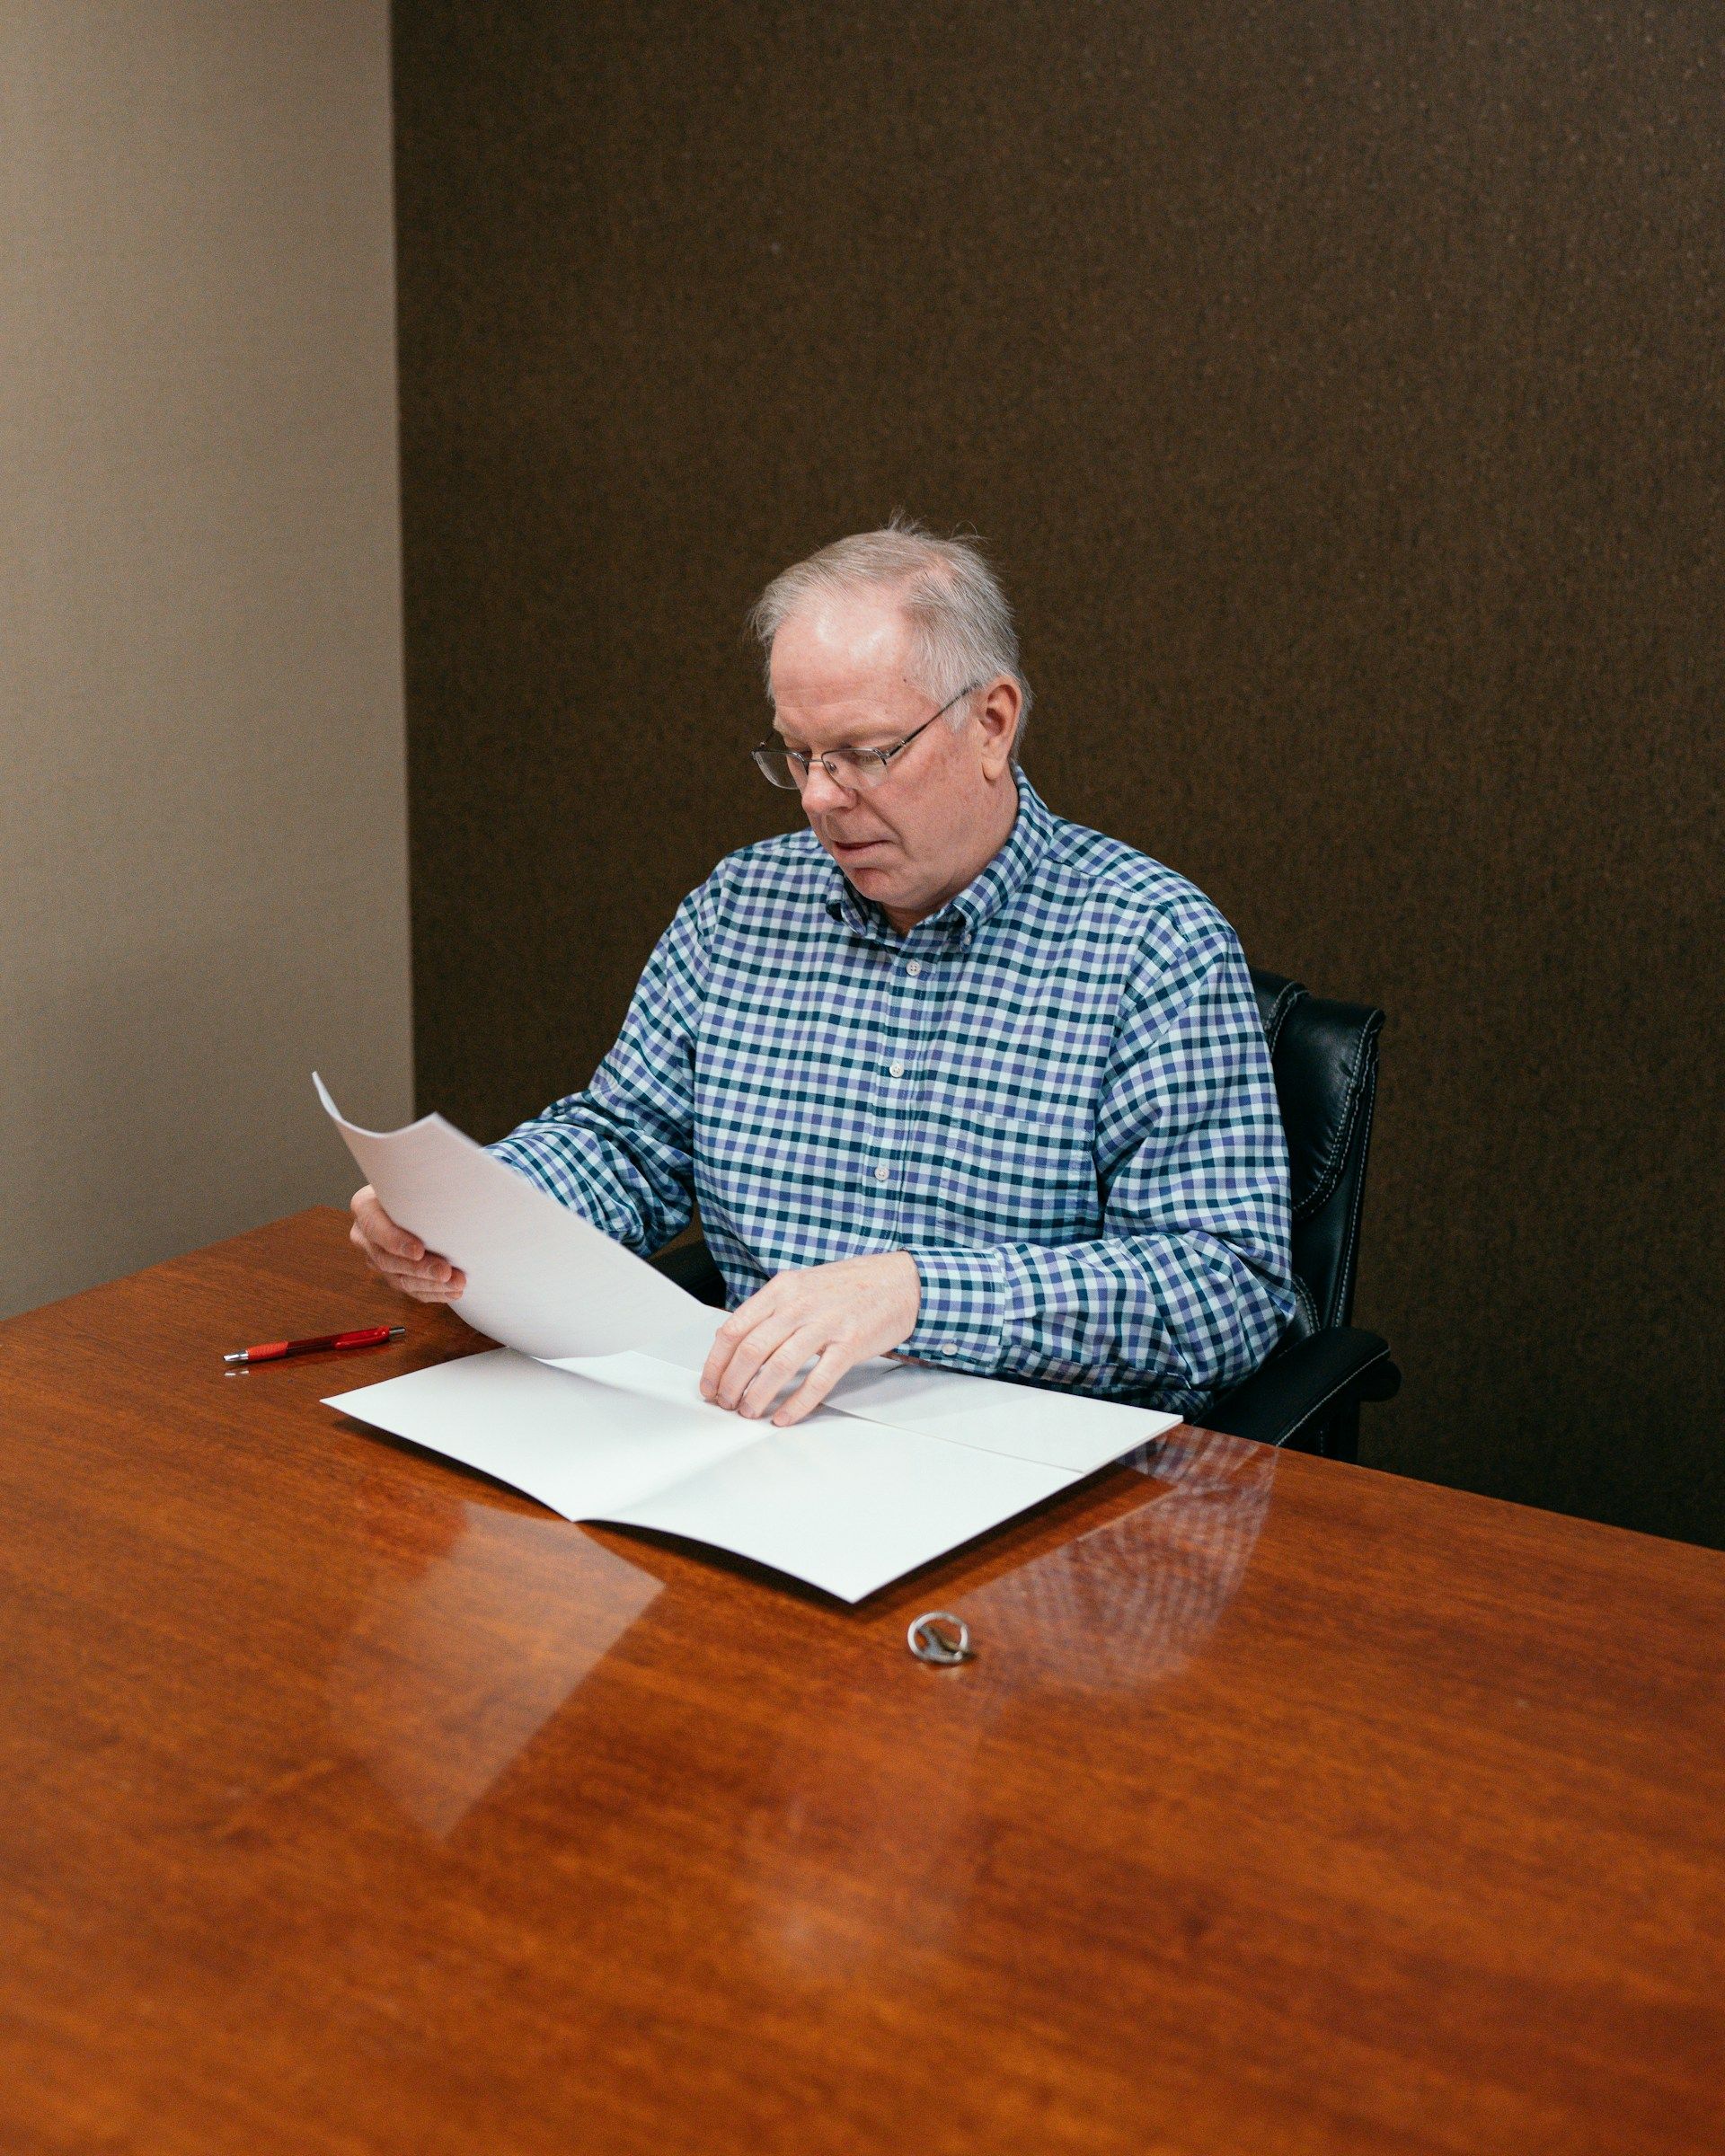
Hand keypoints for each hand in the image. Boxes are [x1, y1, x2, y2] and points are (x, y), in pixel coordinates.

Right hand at [348, 1185, 466, 1301]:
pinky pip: (410, 1289)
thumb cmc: (416, 1184)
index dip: (396, 1241)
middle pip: (388, 1259)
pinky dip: (432, 1292)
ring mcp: (376, 1257)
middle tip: (445, 1272)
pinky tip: (452, 1291)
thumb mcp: (413, 1178)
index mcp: (364, 1207)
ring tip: (456, 1284)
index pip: (375, 1227)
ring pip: (399, 1279)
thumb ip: (421, 1185)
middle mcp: (365, 1235)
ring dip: (430, 1285)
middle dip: (419, 1269)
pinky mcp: (391, 1274)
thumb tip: (451, 1182)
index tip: (419, 1250)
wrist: (413, 1197)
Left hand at [700, 1252, 921, 1427]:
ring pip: (778, 1367)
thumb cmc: (850, 1286)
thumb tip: (738, 1345)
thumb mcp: (802, 1285)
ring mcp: (825, 1324)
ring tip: (749, 1412)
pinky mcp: (849, 1345)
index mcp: (781, 1289)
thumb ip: (772, 1311)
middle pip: (750, 1351)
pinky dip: (796, 1404)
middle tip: (726, 1403)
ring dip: (757, 1396)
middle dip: (731, 1384)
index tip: (710, 1384)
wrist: (900, 1280)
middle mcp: (799, 1305)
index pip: (733, 1329)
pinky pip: (816, 1381)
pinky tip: (784, 1416)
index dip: (715, 1363)